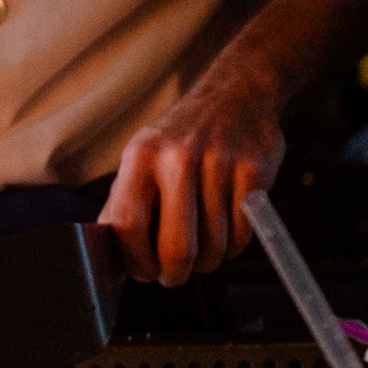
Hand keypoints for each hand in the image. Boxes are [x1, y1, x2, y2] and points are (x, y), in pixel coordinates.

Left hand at [95, 69, 282, 284]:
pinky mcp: (254, 171)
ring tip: (203, 247)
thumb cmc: (182, 135)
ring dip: (207, 260)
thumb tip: (113, 255)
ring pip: (213, 247)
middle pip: (175, 247)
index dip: (135, 261)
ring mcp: (220, 164)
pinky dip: (234, 245)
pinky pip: (242, 235)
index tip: (143, 271)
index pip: (127, 225)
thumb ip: (124, 202)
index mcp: (141, 157)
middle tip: (175, 274)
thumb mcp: (142, 156)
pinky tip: (226, 230)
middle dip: (174, 274)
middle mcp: (178, 158)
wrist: (236, 93)